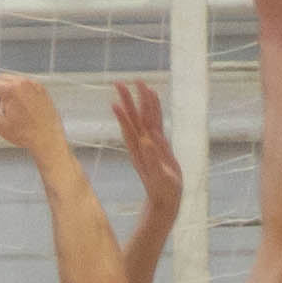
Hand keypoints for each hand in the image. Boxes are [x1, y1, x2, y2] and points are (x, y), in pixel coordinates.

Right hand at [0, 74, 66, 159]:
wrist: (48, 139)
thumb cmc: (23, 134)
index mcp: (11, 90)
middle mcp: (23, 82)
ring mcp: (34, 84)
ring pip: (12, 81)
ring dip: (4, 90)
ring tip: (8, 110)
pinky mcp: (41, 89)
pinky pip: (23, 84)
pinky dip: (16, 91)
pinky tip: (19, 108)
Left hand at [109, 80, 182, 220]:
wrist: (165, 201)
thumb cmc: (163, 192)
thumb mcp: (159, 177)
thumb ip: (152, 160)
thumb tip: (145, 141)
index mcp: (142, 150)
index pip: (132, 129)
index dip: (125, 115)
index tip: (116, 101)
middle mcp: (143, 144)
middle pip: (135, 118)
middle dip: (128, 100)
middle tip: (119, 82)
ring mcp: (149, 143)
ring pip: (145, 118)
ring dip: (140, 101)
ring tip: (137, 83)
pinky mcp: (158, 144)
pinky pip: (154, 122)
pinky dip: (153, 110)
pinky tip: (152, 100)